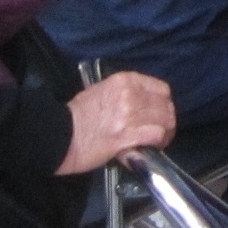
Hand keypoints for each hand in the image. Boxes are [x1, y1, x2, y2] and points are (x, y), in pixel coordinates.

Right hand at [55, 72, 175, 174]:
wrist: (60, 135)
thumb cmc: (77, 115)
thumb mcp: (102, 91)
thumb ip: (124, 94)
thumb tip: (139, 104)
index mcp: (125, 81)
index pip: (161, 89)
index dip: (164, 103)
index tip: (161, 113)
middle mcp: (131, 95)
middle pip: (165, 106)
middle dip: (166, 120)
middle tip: (162, 131)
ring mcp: (130, 115)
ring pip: (165, 121)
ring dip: (165, 132)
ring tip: (160, 141)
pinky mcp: (127, 135)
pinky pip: (156, 135)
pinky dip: (158, 142)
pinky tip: (153, 147)